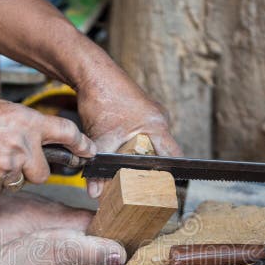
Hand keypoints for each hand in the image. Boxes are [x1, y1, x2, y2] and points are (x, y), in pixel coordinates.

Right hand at [0, 98, 94, 195]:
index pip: (67, 133)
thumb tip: (45, 144)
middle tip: (9, 158)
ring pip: (19, 183)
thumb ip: (27, 127)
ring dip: (8, 177)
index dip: (82, 145)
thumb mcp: (5, 110)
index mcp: (28, 122)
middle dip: (31, 171)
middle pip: (43, 173)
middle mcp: (23, 144)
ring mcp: (9, 165)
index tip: (90, 153)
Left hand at [75, 71, 182, 197]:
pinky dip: (135, 144)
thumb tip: (95, 194)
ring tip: (131, 170)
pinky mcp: (139, 110)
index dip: (168, 175)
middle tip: (143, 184)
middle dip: (153, 168)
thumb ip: (98, 169)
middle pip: (164, 151)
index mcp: (157, 125)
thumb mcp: (100, 139)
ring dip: (143, 155)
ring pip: (152, 142)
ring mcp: (150, 112)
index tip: (159, 188)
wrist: (90, 71)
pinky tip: (123, 151)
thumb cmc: (102, 97)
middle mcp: (158, 118)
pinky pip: (144, 132)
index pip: (173, 157)